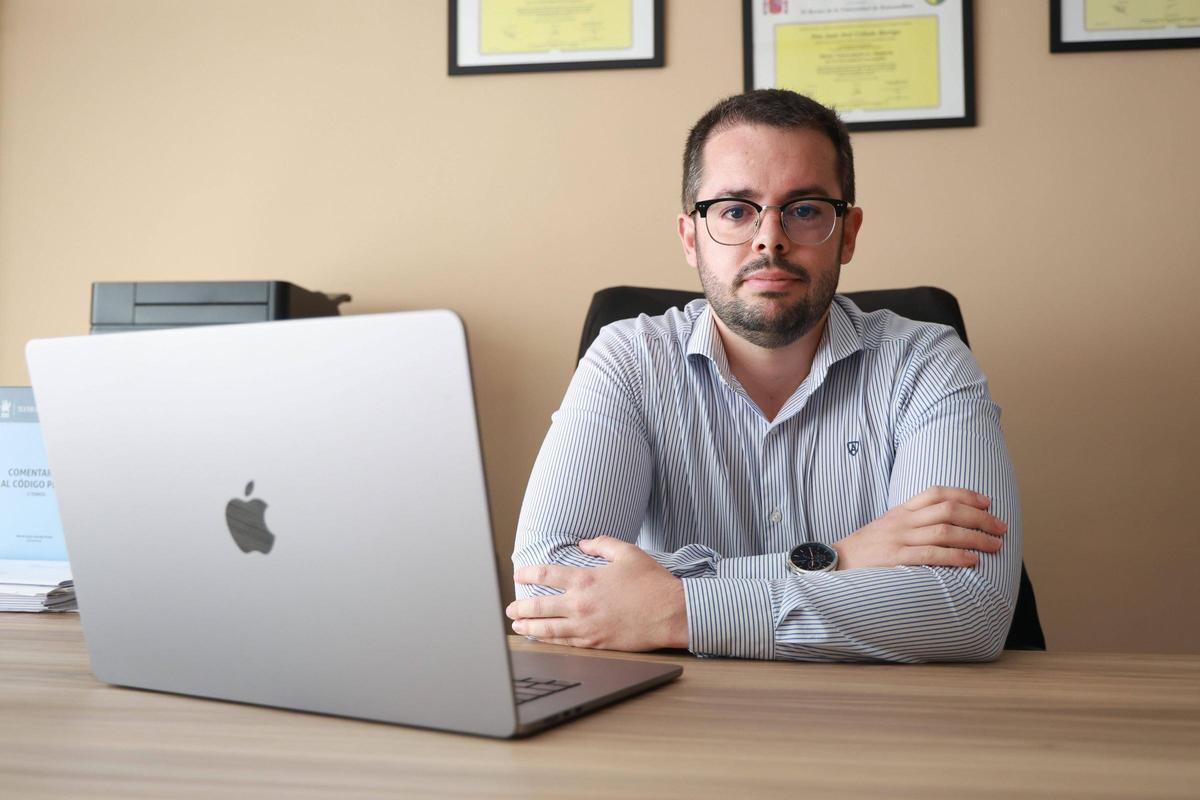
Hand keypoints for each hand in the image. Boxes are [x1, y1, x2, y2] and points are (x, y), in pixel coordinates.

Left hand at [507, 536, 687, 651]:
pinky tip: (542, 639)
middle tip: (509, 609)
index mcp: (586, 579)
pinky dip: (550, 641)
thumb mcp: (628, 553)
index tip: (518, 575)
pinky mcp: (596, 643)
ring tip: (516, 626)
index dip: (528, 573)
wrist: (671, 614)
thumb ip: (602, 544)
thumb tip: (583, 544)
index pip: (547, 574)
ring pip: (548, 628)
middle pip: (540, 606)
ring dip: (529, 627)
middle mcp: (581, 604)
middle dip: (521, 608)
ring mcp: (586, 626)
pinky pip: (566, 642)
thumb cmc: (652, 583)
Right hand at [832, 486, 1006, 569]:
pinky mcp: (895, 558)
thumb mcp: (887, 527)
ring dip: (974, 537)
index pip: (936, 492)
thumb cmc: (865, 549)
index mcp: (901, 510)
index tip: (988, 502)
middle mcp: (902, 520)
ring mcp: (898, 538)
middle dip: (979, 517)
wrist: (835, 562)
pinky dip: (954, 556)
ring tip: (994, 545)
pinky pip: (930, 555)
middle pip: (947, 509)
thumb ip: (912, 523)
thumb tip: (945, 526)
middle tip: (1000, 527)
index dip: (966, 494)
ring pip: (944, 530)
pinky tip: (972, 560)